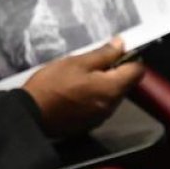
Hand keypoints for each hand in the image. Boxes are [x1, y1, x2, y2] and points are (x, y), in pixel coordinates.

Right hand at [21, 39, 144, 137]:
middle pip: (125, 84)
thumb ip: (103, 54)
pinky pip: (100, 106)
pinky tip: (76, 92)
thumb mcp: (77, 62)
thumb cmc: (53, 83)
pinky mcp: (89, 124)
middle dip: (114, 71)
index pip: (137, 71)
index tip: (113, 52)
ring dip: (103, 84)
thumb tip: (121, 44)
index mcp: (112, 89)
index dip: (130, 58)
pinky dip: (94, 96)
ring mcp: (101, 117)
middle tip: (91, 62)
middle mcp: (112, 106)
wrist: (31, 114)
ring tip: (80, 77)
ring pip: (112, 95)